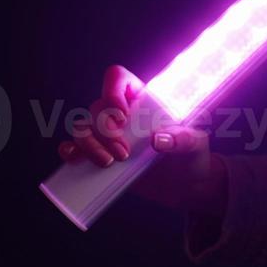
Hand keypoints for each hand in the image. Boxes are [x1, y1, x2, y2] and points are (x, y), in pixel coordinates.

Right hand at [55, 64, 226, 215]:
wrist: (186, 187)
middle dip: (105, 131)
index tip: (123, 115)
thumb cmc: (192, 157)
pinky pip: (74, 147)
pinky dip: (70, 151)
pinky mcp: (99, 155)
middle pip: (97, 107)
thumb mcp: (196, 145)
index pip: (118, 79)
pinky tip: (76, 159)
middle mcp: (122, 113)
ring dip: (88, 144)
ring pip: (82, 127)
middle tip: (123, 153)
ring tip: (108, 163)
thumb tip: (158, 140)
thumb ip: (184, 139)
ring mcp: (108, 135)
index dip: (113, 91)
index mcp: (144, 99)